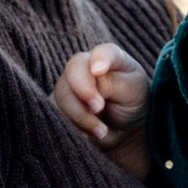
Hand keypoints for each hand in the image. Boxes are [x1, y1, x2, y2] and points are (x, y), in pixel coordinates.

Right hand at [54, 45, 152, 178]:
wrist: (121, 129)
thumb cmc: (131, 103)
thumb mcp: (132, 91)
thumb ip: (114, 82)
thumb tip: (95, 75)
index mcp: (108, 58)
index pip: (103, 52)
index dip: (100, 59)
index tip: (99, 71)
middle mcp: (84, 67)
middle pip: (74, 70)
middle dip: (84, 90)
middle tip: (98, 108)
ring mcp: (68, 85)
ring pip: (62, 95)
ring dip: (81, 116)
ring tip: (101, 131)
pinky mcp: (57, 106)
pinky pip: (55, 114)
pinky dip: (72, 127)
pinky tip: (88, 135)